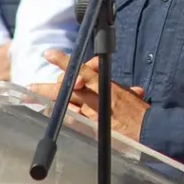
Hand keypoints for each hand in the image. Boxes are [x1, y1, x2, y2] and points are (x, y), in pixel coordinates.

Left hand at [29, 50, 146, 139]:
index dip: (65, 62)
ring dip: (49, 101)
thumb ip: (118, 88)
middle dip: (48, 86)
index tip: (50, 54)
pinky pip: (73, 121)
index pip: (84, 70)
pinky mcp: (94, 129)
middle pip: (68, 88)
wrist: (153, 130)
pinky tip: (49, 114)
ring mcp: (94, 115)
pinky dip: (61, 117)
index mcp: (108, 86)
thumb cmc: (142, 112)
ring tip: (34, 97)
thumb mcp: (131, 94)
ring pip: (67, 104)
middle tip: (31, 85)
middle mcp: (99, 99)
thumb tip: (114, 81)